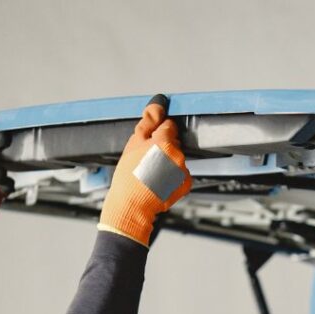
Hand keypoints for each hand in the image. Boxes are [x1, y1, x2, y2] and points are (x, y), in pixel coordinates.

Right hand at [99, 95, 191, 247]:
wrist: (131, 206)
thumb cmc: (128, 177)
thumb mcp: (133, 144)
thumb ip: (148, 122)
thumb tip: (158, 106)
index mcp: (165, 142)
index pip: (169, 126)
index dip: (158, 134)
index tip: (150, 143)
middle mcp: (178, 155)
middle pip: (174, 143)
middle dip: (163, 149)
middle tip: (147, 162)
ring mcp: (183, 170)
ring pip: (177, 159)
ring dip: (168, 163)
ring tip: (152, 175)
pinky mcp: (186, 183)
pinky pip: (181, 174)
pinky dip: (173, 177)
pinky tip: (160, 183)